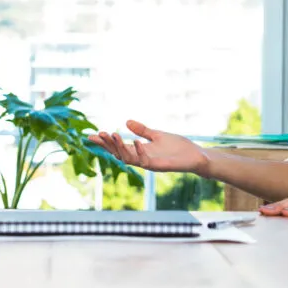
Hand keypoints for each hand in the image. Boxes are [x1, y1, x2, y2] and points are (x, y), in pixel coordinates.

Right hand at [87, 120, 209, 175]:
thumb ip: (143, 130)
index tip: (91, 136)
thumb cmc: (178, 147)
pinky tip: (134, 141)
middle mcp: (142, 159)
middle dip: (108, 145)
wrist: (196, 156)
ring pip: (128, 158)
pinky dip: (139, 151)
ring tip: (113, 134)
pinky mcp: (160, 165)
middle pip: (119, 154)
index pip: (118, 148)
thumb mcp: (157, 135)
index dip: (104, 143)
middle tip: (99, 134)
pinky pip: (145, 161)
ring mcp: (150, 163)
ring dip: (120, 147)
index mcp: (140, 152)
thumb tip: (126, 121)